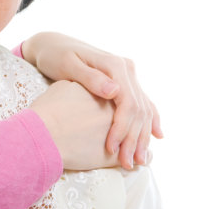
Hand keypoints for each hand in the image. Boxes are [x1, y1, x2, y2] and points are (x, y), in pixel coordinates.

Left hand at [21, 32, 161, 169]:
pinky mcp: (123, 80)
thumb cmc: (55, 56)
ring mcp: (126, 74)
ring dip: (143, 135)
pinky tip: (156, 135)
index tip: (111, 149)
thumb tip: (115, 91)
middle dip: (134, 138)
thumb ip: (90, 78)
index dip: (121, 129)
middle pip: (138, 109)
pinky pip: (141, 102)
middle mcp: (125, 69)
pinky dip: (149, 120)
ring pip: (143, 108)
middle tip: (128, 164)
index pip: (128, 103)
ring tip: (139, 159)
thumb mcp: (68, 65)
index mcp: (114, 66)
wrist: (53, 44)